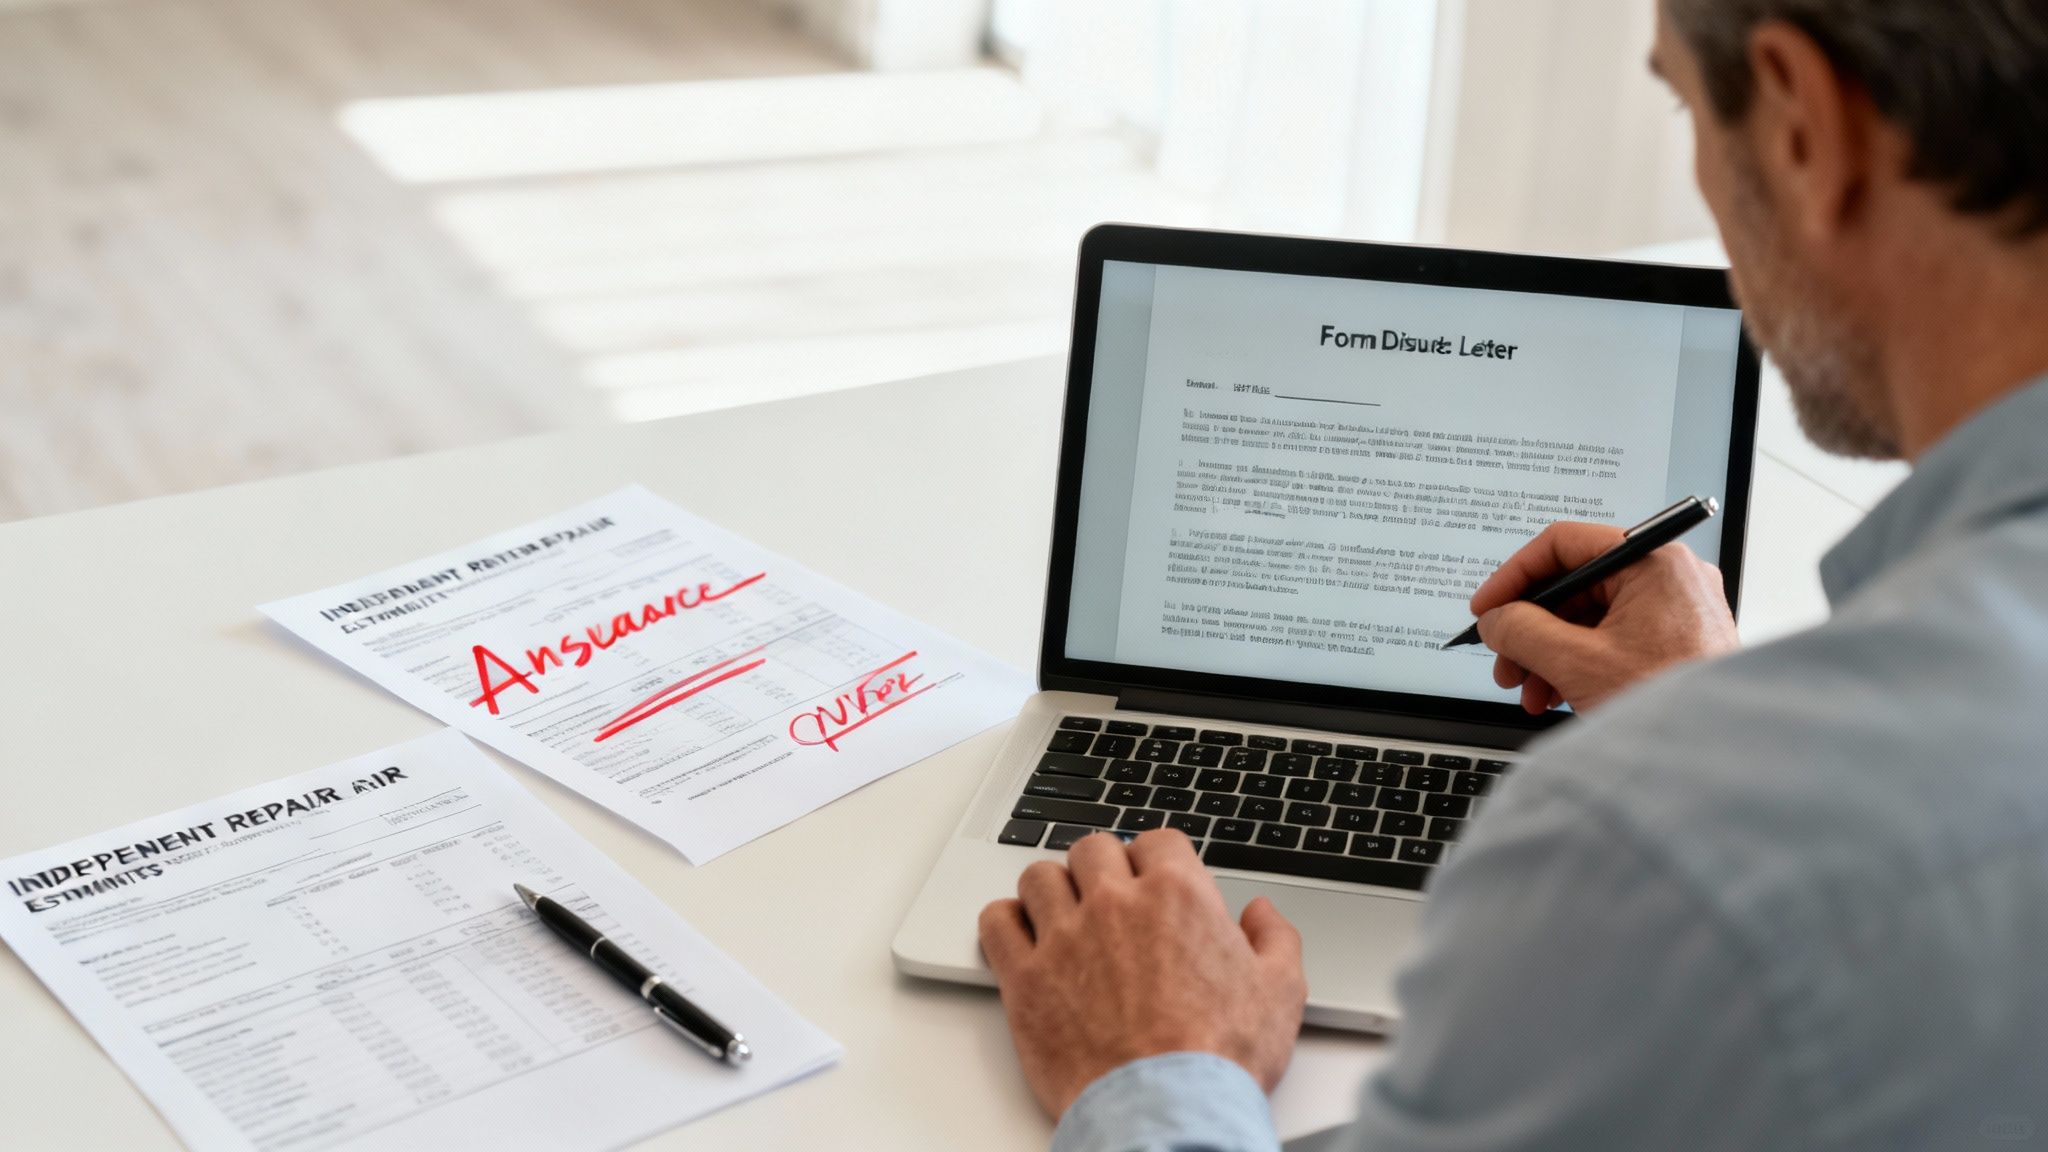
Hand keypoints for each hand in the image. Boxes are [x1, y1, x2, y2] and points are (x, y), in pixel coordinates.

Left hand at [977, 829, 1305, 1117]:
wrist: (1167, 1111)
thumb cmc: (1220, 1058)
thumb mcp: (1280, 993)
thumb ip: (1275, 939)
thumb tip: (1262, 914)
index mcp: (1176, 896)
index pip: (1156, 841)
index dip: (1158, 861)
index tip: (1156, 882)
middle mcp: (1113, 904)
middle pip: (1093, 848)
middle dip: (1104, 868)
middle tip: (1112, 900)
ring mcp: (1063, 938)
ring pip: (1040, 877)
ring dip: (1053, 890)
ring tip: (1065, 915)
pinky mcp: (1024, 978)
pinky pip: (997, 922)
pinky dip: (1006, 922)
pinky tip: (1023, 937)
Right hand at [1472, 521, 1738, 713]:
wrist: (1716, 760)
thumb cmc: (1668, 706)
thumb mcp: (1575, 661)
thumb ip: (1521, 629)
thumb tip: (1495, 619)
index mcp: (1653, 562)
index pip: (1564, 544)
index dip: (1514, 576)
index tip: (1487, 607)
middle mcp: (1670, 577)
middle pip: (1575, 587)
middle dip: (1529, 628)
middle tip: (1504, 659)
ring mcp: (1677, 610)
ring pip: (1591, 617)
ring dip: (1548, 652)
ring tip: (1529, 691)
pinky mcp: (1677, 642)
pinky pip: (1614, 639)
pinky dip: (1578, 664)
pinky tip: (1557, 695)